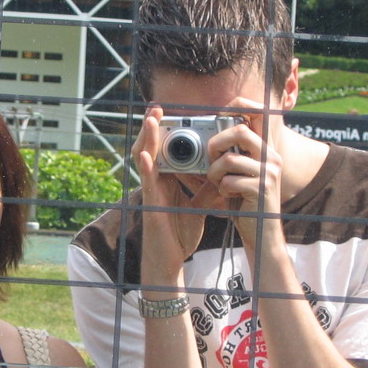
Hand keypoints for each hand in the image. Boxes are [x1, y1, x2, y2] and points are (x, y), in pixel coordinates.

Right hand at [135, 105, 220, 281]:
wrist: (171, 260)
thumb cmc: (180, 234)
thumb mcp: (199, 206)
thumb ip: (208, 190)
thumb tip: (223, 174)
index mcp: (166, 182)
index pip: (163, 151)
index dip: (164, 132)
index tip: (169, 114)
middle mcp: (155, 183)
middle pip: (150, 149)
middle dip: (152, 128)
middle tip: (156, 107)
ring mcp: (150, 193)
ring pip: (144, 160)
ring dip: (146, 139)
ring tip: (150, 119)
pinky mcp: (150, 205)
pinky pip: (146, 183)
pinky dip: (145, 168)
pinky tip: (146, 155)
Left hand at [205, 101, 284, 248]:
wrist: (261, 233)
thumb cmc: (242, 203)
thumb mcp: (230, 177)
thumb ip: (216, 161)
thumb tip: (184, 149)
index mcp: (264, 148)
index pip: (258, 112)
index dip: (237, 106)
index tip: (218, 115)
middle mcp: (271, 156)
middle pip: (240, 130)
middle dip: (216, 143)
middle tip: (211, 159)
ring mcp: (269, 172)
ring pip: (230, 159)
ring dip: (214, 173)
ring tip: (216, 183)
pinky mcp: (262, 189)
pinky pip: (230, 181)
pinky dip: (221, 189)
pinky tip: (226, 196)